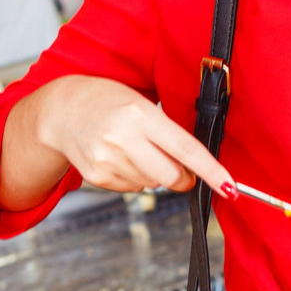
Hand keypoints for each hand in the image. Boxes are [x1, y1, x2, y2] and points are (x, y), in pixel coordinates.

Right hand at [34, 75, 233, 197]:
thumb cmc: (107, 101)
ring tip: (133, 149)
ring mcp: (108, 160)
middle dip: (183, 177)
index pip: (186, 149)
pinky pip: (132, 189)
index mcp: (141, 115)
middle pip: (172, 176)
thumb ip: (167, 133)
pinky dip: (133, 178)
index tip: (229, 186)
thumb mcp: (141, 104)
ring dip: (153, 173)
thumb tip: (193, 167)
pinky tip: (118, 157)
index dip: (211, 171)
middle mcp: (123, 138)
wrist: (61, 110)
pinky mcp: (97, 177)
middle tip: (178, 167)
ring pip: (153, 184)